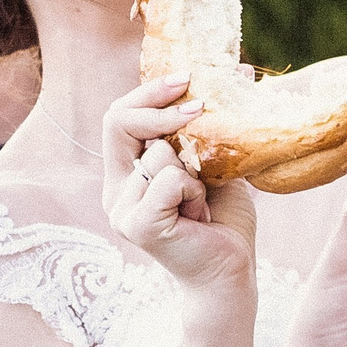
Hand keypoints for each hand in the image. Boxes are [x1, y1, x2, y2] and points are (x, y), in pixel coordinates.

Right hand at [103, 74, 256, 291]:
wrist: (230, 272)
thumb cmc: (222, 220)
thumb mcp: (209, 163)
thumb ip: (200, 130)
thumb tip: (230, 74)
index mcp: (126, 174)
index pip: (118, 117)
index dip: (148, 92)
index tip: (186, 77)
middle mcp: (116, 190)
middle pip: (118, 122)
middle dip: (161, 108)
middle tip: (200, 107)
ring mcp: (122, 209)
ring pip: (158, 153)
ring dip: (195, 173)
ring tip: (202, 203)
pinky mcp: (137, 225)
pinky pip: (169, 180)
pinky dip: (194, 192)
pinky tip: (199, 216)